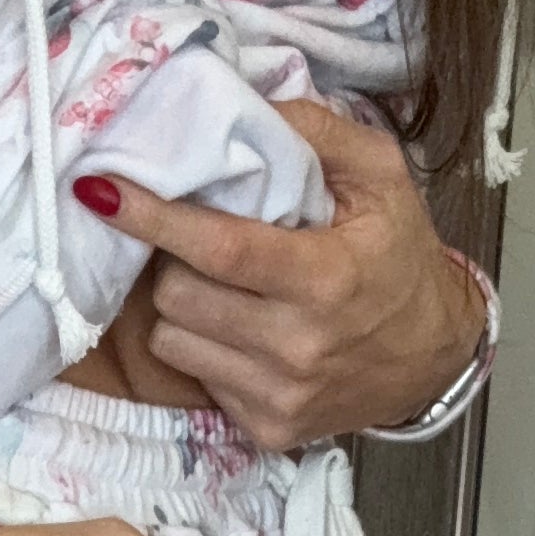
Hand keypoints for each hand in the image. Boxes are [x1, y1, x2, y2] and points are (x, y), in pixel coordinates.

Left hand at [77, 97, 485, 452]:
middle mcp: (298, 347)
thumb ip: (316, 132)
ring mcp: (279, 396)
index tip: (102, 191)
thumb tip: (242, 105)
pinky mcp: (266, 430)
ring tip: (218, 287)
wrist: (432, 359)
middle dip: (173, 261)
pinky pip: (196, 379)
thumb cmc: (400, 257)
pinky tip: (240, 331)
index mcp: (326, 279)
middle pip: (178, 297)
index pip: (218, 248)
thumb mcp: (381, 176)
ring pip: (172, 342)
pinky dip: (203, 348)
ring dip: (181, 306)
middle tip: (196, 242)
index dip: (153, 218)